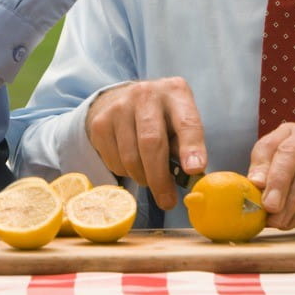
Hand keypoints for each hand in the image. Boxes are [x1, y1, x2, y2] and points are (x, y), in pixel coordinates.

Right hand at [85, 77, 205, 210]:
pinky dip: (125, 173)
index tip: (194, 169)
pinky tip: (133, 165)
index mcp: (175, 92)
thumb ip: (186, 146)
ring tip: (150, 179)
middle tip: (168, 201)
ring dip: (143, 178)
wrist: (123, 99)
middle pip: (151, 142)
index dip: (191, 147)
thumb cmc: (162, 118)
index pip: (186, 122)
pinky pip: (114, 161)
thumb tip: (190, 177)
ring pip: (130, 157)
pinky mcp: (100, 123)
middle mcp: (146, 94)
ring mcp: (119, 107)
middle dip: (160, 178)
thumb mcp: (180, 122)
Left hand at [246, 119, 294, 228]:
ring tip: (280, 221)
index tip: (259, 190)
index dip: (270, 171)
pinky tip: (294, 220)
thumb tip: (256, 183)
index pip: (281, 148)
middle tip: (271, 209)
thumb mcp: (271, 158)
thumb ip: (262, 168)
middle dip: (283, 187)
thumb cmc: (289, 160)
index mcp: (291, 130)